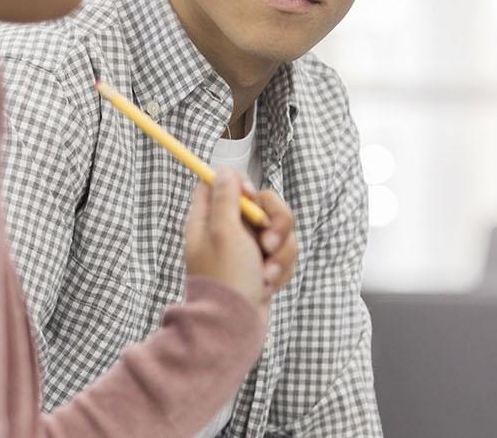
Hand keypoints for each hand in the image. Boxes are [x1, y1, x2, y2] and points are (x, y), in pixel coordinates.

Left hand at [183, 170, 298, 308]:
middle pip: (264, 205)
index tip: (250, 199)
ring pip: (281, 231)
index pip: (223, 185)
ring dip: (281, 254)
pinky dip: (282, 269)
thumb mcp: (222, 231)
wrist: (235, 326)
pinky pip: (286, 254)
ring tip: (266, 276)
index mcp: (210, 221)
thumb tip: (224, 170)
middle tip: (268, 243)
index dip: (242, 186)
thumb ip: (225, 198)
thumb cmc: (227, 278)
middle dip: (277, 224)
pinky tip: (268, 286)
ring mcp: (249, 250)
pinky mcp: (265, 266)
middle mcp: (229, 232)